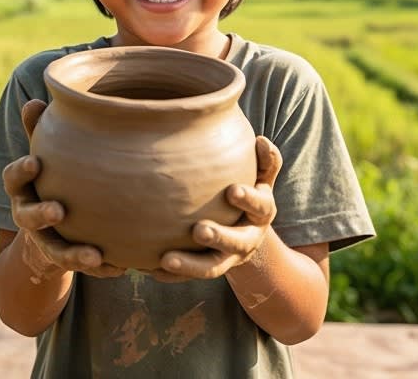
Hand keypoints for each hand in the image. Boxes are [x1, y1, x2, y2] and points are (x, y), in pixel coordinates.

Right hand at [2, 99, 125, 279]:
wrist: (50, 231)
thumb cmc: (52, 179)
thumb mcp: (46, 155)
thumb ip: (41, 130)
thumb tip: (34, 98)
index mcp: (23, 188)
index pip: (12, 177)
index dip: (21, 171)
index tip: (35, 162)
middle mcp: (27, 215)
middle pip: (26, 217)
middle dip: (40, 214)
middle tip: (58, 210)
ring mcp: (45, 241)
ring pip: (55, 250)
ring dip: (72, 254)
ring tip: (93, 255)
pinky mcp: (65, 260)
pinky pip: (82, 268)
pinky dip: (101, 269)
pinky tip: (121, 267)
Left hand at [144, 135, 282, 282]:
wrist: (247, 234)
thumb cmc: (249, 195)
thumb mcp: (263, 179)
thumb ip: (266, 162)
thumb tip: (261, 140)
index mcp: (261, 214)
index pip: (259, 206)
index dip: (248, 199)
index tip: (232, 190)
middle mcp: (247, 239)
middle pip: (236, 242)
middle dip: (219, 237)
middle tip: (199, 230)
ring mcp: (228, 258)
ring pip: (211, 266)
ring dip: (190, 265)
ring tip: (166, 259)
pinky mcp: (208, 268)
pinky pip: (189, 276)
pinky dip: (172, 276)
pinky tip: (151, 270)